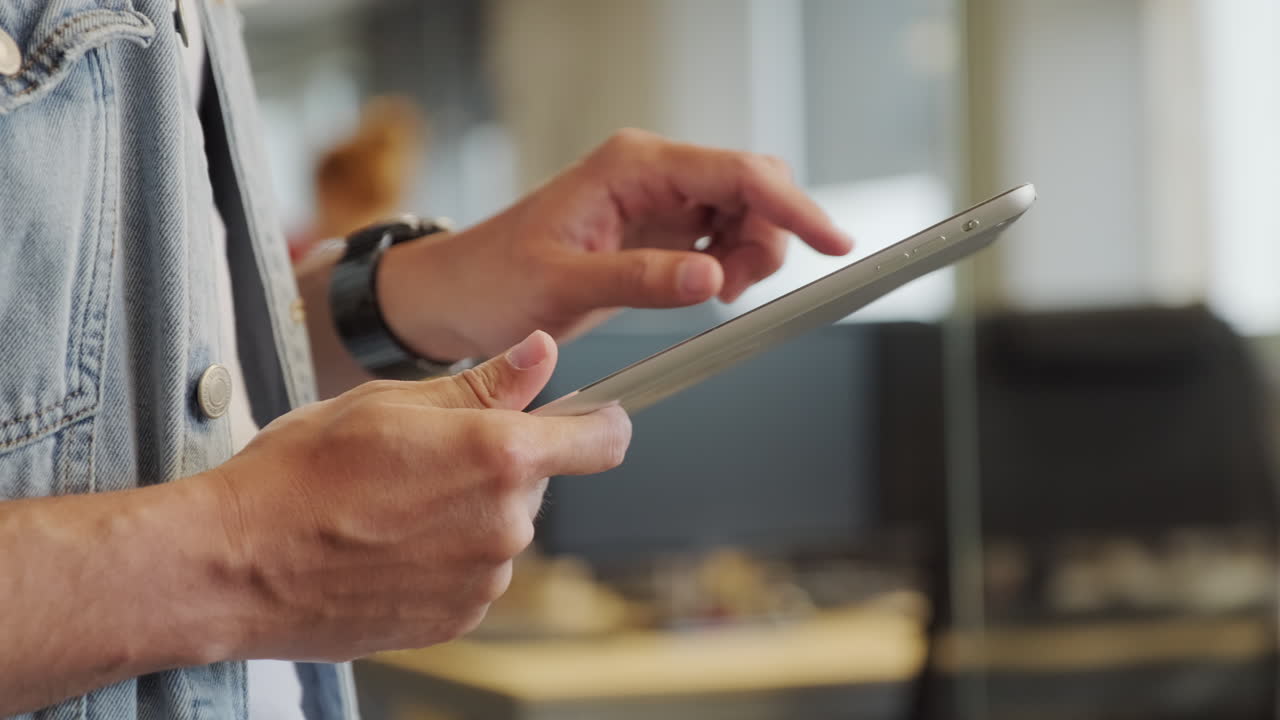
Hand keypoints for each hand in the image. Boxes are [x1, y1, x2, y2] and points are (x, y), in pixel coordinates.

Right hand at [204, 331, 628, 659]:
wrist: (237, 563)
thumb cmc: (300, 474)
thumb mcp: (391, 402)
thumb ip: (484, 383)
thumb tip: (541, 354)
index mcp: (501, 456)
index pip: (602, 440)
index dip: (600, 422)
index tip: (591, 417)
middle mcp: (506, 523)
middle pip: (539, 482)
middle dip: (503, 464)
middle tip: (428, 456)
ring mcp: (484, 579)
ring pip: (503, 528)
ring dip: (471, 513)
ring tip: (394, 505)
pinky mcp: (458, 619)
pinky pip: (476, 573)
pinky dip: (448, 557)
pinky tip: (391, 544)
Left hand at [378, 128, 852, 359]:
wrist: (457, 295)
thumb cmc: (494, 280)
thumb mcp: (563, 285)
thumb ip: (640, 280)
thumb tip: (710, 279)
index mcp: (631, 166)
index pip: (736, 173)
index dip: (792, 207)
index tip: (833, 243)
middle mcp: (650, 173)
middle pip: (750, 187)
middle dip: (768, 237)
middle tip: (738, 289)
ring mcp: (655, 200)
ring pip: (742, 214)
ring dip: (748, 256)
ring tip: (713, 296)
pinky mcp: (654, 230)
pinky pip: (718, 238)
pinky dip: (728, 267)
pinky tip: (705, 291)